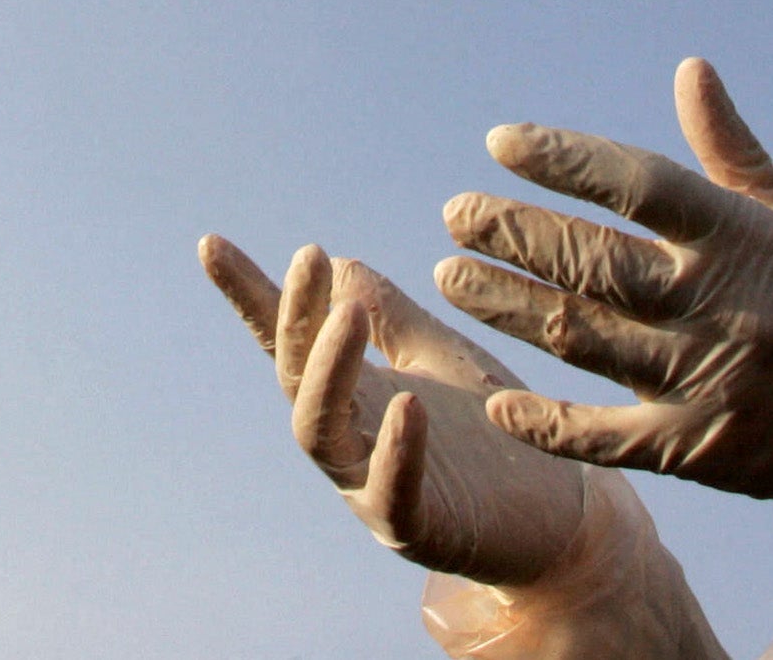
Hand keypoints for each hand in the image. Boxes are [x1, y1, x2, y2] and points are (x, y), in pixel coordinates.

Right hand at [200, 236, 591, 583]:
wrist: (561, 517)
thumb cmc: (495, 434)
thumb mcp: (441, 356)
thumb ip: (393, 315)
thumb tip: (337, 262)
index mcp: (353, 393)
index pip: (289, 340)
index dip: (249, 296)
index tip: (210, 244)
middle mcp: (349, 438)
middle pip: (296, 376)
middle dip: (295, 317)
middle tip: (310, 258)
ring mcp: (373, 485)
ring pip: (321, 430)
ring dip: (329, 370)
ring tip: (348, 316)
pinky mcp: (418, 528)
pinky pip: (392, 491)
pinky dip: (394, 449)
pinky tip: (406, 403)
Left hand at [435, 58, 772, 502]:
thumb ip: (729, 147)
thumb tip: (690, 67)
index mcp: (745, 239)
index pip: (640, 186)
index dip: (566, 161)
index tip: (501, 144)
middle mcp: (724, 307)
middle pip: (596, 263)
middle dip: (515, 234)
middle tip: (454, 212)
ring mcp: (708, 382)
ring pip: (585, 339)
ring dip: (508, 305)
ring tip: (449, 275)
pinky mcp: (696, 449)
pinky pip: (607, 439)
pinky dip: (548, 425)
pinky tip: (497, 403)